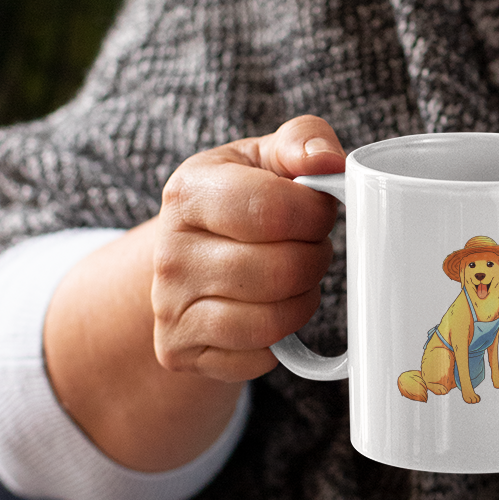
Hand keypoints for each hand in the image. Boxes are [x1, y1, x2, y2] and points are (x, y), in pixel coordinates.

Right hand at [44, 116, 345, 472]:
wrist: (186, 257)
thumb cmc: (241, 201)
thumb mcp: (265, 158)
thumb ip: (302, 141)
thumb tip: (328, 160)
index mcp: (189, 192)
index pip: (273, 209)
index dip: (316, 214)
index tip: (319, 211)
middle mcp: (170, 252)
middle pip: (282, 270)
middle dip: (315, 259)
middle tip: (308, 247)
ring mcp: (169, 307)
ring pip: (273, 321)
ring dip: (303, 301)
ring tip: (292, 277)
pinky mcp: (180, 352)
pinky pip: (260, 358)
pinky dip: (281, 339)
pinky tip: (270, 310)